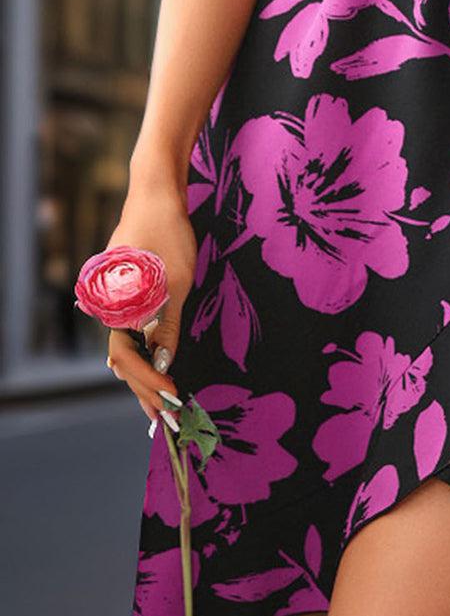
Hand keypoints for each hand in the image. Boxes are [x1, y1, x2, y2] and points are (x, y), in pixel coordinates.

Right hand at [103, 182, 197, 425]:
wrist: (156, 195)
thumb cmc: (167, 234)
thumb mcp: (175, 282)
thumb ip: (166, 325)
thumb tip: (164, 365)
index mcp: (115, 306)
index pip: (127, 358)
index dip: (149, 384)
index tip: (172, 400)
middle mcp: (108, 306)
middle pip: (123, 358)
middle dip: (144, 390)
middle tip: (164, 420)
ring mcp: (116, 299)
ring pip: (126, 346)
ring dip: (143, 375)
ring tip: (158, 405)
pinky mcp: (126, 291)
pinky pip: (130, 329)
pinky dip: (142, 351)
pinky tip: (152, 368)